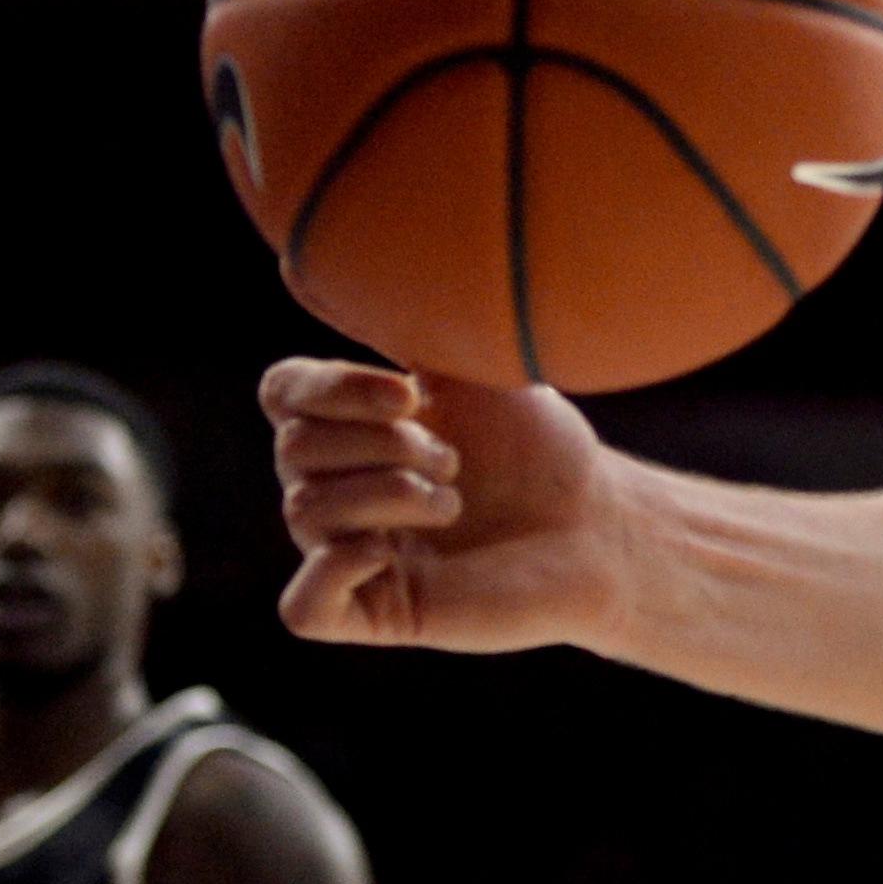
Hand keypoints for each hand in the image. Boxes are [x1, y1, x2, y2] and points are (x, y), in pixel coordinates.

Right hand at [262, 360, 624, 651]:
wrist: (600, 523)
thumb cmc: (539, 447)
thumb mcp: (473, 367)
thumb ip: (407, 324)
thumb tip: (341, 270)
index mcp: (349, 428)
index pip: (282, 394)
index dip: (332, 388)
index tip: (411, 392)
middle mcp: (339, 488)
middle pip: (293, 449)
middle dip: (381, 444)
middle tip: (454, 459)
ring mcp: (352, 554)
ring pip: (304, 513)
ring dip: (387, 495)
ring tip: (453, 501)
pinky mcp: (379, 613)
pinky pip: (303, 608)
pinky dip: (332, 572)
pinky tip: (386, 552)